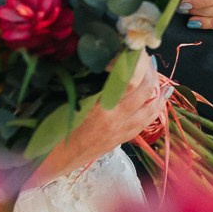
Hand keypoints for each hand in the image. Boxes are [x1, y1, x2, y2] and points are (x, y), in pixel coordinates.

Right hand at [29, 54, 164, 186]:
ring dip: (157, 86)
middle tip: (143, 54)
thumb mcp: (66, 100)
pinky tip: (162, 95)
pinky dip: (156, 105)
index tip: (133, 48)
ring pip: (152, 107)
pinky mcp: (122, 139)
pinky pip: (147, 121)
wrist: (50, 163)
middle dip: (148, 69)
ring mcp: (122, 131)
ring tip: (155, 70)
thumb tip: (105, 58)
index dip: (137, 62)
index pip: (130, 80)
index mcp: (100, 108)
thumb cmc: (51, 129)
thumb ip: (87, 82)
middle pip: (145, 89)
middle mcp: (116, 119)